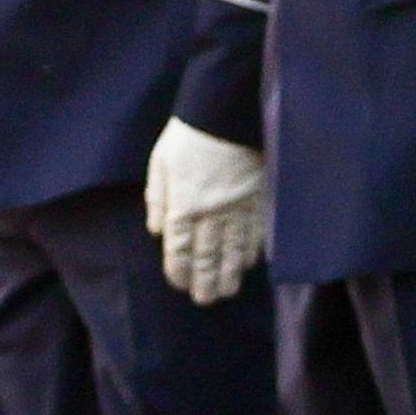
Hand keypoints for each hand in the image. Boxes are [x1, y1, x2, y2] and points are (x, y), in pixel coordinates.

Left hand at [143, 118, 265, 304]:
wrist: (227, 114)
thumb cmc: (188, 137)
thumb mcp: (160, 163)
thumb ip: (157, 200)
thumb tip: (157, 232)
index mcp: (183, 205)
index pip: (179, 249)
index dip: (178, 271)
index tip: (179, 284)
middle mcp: (211, 215)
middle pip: (207, 257)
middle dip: (204, 282)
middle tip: (204, 300)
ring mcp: (238, 211)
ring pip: (232, 252)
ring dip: (228, 276)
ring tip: (225, 292)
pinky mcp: (258, 203)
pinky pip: (256, 235)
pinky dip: (250, 253)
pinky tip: (247, 266)